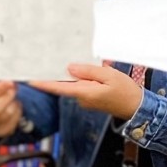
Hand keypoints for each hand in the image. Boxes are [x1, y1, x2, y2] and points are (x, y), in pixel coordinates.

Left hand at [29, 63, 143, 120]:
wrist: (137, 107)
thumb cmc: (125, 91)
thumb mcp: (108, 76)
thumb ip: (88, 71)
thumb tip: (70, 68)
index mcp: (84, 93)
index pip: (59, 88)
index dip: (44, 84)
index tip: (30, 79)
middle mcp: (82, 98)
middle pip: (64, 84)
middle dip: (55, 74)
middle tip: (44, 59)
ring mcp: (85, 100)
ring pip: (73, 84)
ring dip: (69, 74)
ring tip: (63, 58)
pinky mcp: (90, 99)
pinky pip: (80, 86)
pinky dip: (79, 78)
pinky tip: (80, 68)